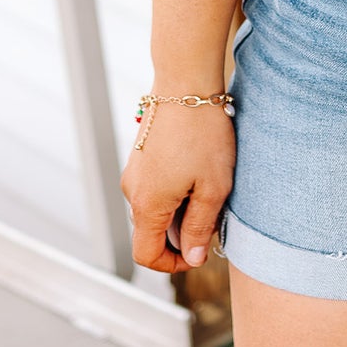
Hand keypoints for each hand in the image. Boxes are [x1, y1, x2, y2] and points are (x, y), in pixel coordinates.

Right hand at [120, 102, 235, 271]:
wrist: (186, 82)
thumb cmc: (203, 133)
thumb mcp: (213, 186)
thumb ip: (201, 227)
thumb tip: (193, 258)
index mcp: (147, 205)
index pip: (146, 255)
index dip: (173, 264)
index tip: (200, 252)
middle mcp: (132, 191)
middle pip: (151, 232)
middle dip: (182, 233)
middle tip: (214, 213)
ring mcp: (134, 171)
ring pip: (155, 207)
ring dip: (180, 209)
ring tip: (210, 185)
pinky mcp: (141, 155)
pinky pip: (155, 186)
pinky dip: (175, 189)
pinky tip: (199, 168)